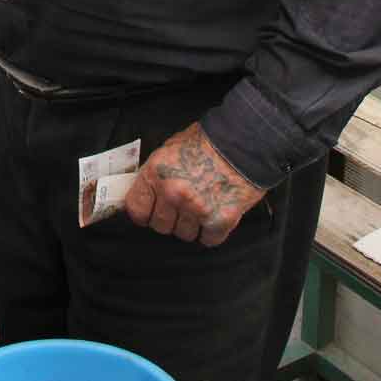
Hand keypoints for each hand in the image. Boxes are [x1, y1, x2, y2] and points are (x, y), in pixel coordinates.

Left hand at [124, 122, 266, 246]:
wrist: (244, 141)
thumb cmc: (208, 140)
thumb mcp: (170, 149)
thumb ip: (156, 173)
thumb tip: (148, 191)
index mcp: (156, 173)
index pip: (136, 208)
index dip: (143, 213)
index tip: (149, 213)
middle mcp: (173, 193)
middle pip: (160, 226)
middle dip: (169, 219)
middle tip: (181, 208)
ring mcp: (196, 209)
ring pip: (184, 235)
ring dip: (191, 226)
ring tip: (201, 208)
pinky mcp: (220, 219)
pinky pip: (208, 240)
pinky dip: (211, 232)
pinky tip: (215, 216)